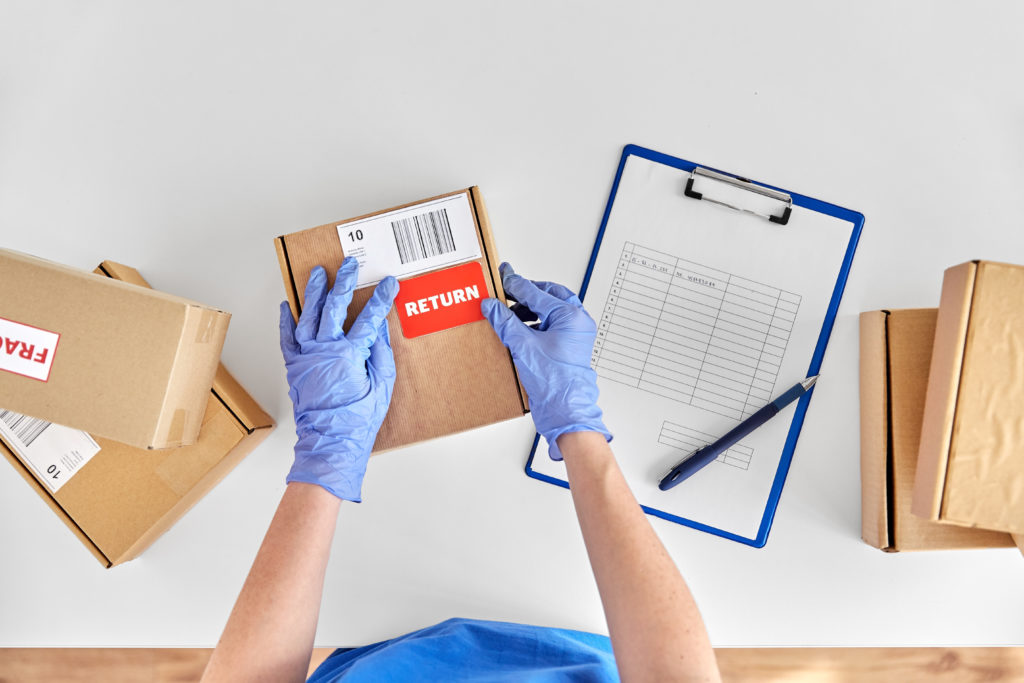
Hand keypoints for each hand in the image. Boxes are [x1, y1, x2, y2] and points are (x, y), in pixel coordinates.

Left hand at [278, 258, 397, 500]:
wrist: (331, 441)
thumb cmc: (358, 419)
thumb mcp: (382, 385)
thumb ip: (380, 353)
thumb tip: (379, 329)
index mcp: (349, 354)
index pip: (369, 318)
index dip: (381, 299)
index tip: (389, 284)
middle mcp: (324, 350)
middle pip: (334, 307)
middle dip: (343, 282)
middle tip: (349, 265)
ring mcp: (306, 356)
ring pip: (307, 316)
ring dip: (313, 293)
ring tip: (318, 274)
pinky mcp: (294, 366)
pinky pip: (287, 338)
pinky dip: (286, 321)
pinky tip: (287, 306)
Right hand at [480, 262, 610, 459]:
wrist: (565, 412)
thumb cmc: (555, 383)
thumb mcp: (523, 346)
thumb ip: (506, 322)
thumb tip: (492, 306)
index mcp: (571, 317)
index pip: (537, 292)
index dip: (516, 284)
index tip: (503, 275)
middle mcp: (576, 323)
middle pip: (548, 297)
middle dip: (525, 294)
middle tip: (506, 291)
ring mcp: (573, 335)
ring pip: (549, 311)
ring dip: (528, 310)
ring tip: (508, 314)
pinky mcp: (567, 347)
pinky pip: (550, 326)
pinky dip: (533, 324)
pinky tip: (517, 330)